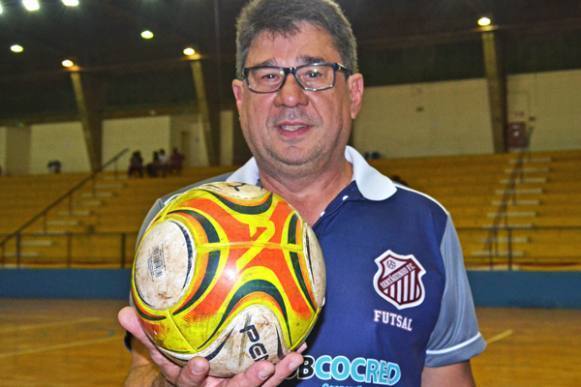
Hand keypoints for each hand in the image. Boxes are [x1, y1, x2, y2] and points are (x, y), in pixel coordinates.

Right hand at [118, 306, 304, 386]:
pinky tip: (300, 350)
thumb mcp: (160, 350)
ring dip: (276, 375)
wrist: (199, 379)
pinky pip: (272, 381)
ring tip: (292, 357)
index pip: (187, 383)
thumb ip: (145, 334)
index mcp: (189, 383)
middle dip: (247, 382)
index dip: (193, 375)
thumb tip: (121, 311)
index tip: (201, 363)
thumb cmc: (178, 361)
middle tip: (263, 367)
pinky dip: (285, 366)